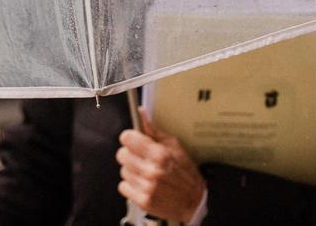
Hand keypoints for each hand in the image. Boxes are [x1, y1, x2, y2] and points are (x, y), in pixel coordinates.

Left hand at [116, 106, 206, 222]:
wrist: (194, 202)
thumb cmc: (185, 173)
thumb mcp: (175, 146)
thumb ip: (154, 131)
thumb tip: (141, 113)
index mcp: (160, 154)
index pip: (127, 138)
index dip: (130, 138)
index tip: (134, 140)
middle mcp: (152, 171)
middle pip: (121, 154)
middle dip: (130, 154)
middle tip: (141, 158)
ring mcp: (146, 187)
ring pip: (123, 171)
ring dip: (131, 171)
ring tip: (145, 173)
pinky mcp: (143, 201)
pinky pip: (123, 187)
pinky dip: (130, 186)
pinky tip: (142, 184)